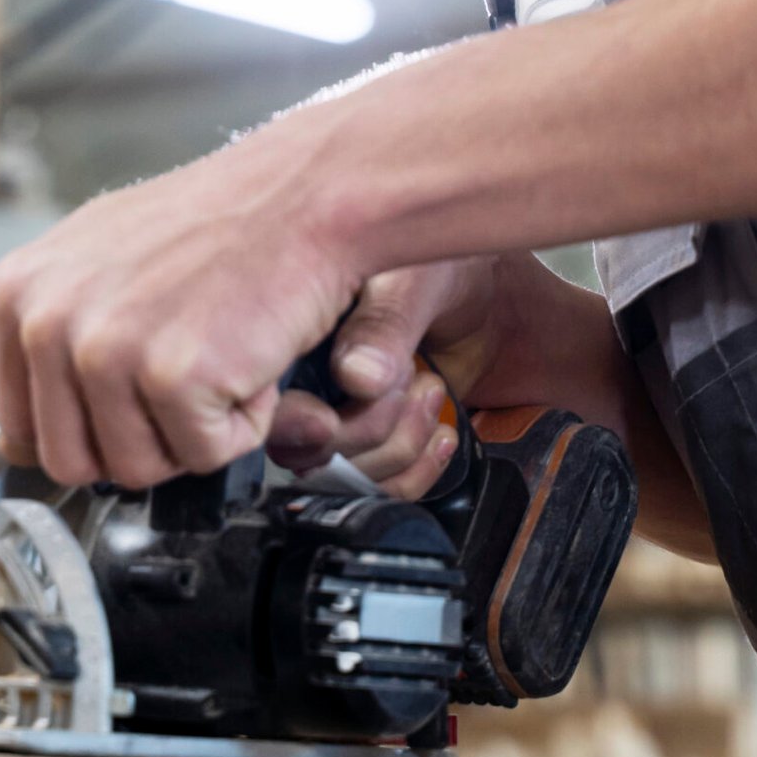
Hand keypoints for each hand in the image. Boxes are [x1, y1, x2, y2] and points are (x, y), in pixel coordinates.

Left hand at [0, 126, 360, 486]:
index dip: (88, 430)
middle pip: (70, 462)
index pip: (20, 428)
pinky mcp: (171, 377)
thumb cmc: (217, 221)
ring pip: (136, 468)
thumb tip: (39, 415)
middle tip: (184, 382)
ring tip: (217, 356)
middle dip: (137, 440)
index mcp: (16, 293)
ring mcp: (105, 351)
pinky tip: (247, 356)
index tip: (130, 401)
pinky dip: (242, 423)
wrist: (300, 194)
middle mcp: (46, 321)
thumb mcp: (97, 258)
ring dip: (192, 431)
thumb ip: (59, 330)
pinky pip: (203, 456)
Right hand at [267, 256, 535, 499]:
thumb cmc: (442, 267)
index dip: (296, 423)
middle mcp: (306, 382)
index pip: (267, 404)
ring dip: (400, 444)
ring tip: (430, 388)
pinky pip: (384, 489)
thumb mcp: (411, 278)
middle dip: (367, 426)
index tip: (332, 418)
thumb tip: (356, 378)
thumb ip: (384, 323)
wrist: (488, 294)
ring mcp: (341, 418)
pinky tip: (441, 431)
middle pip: (305, 453)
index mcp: (294, 334)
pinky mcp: (380, 445)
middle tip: (410, 376)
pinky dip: (419, 470)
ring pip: (347, 478)